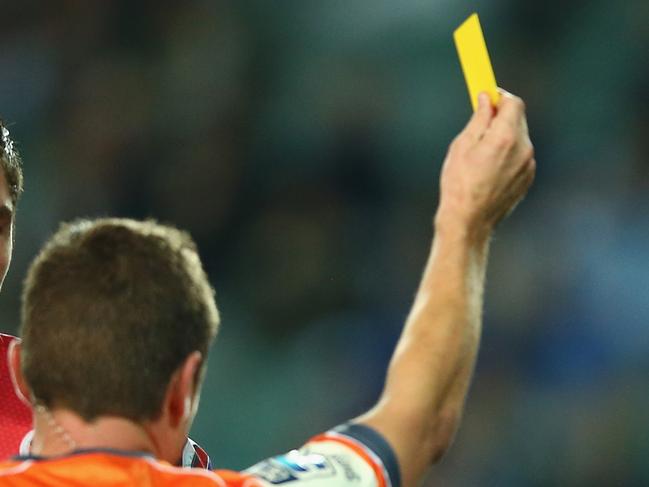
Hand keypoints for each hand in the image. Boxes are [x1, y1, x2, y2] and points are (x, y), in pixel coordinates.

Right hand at [435, 89, 534, 240]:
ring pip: (519, 137)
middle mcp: (523, 149)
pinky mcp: (528, 178)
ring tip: (480, 153)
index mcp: (506, 137)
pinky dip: (508, 153)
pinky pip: (520, 155)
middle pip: (518, 118)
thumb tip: (486, 99)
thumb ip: (478, 119)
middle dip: (501, 116)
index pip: (513, 102)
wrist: (469, 222)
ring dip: (504, 136)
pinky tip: (488, 169)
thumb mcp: (462, 146)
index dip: (499, 97)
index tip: (486, 97)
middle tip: (480, 123)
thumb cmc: (459, 185)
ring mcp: (529, 165)